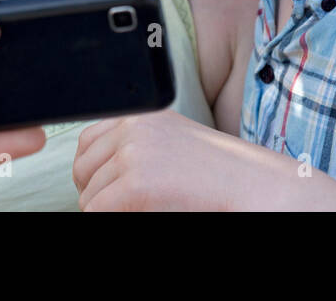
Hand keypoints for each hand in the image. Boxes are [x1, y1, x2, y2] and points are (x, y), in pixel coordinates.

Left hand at [73, 109, 335, 210]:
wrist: (253, 186)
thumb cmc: (218, 173)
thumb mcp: (171, 144)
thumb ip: (134, 147)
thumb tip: (87, 172)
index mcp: (141, 114)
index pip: (86, 142)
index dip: (94, 172)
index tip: (113, 189)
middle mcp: (132, 127)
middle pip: (81, 170)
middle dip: (98, 193)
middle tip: (131, 204)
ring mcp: (132, 153)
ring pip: (89, 198)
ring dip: (110, 211)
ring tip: (148, 209)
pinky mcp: (135, 183)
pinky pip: (98, 212)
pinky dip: (114, 220)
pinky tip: (146, 214)